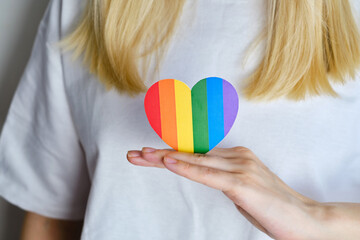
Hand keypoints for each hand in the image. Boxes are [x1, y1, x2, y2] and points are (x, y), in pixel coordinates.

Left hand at [127, 147, 324, 238]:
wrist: (307, 220)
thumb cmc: (275, 208)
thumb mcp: (244, 190)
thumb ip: (226, 180)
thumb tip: (209, 176)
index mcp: (236, 157)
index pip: (196, 155)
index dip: (171, 155)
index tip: (149, 156)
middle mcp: (236, 157)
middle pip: (190, 155)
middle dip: (160, 155)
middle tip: (135, 154)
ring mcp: (239, 168)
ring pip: (195, 161)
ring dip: (165, 159)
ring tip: (142, 156)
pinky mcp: (242, 183)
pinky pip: (207, 175)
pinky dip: (185, 168)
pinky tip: (168, 163)